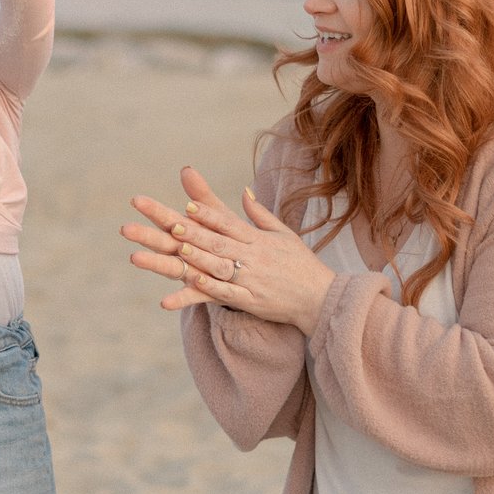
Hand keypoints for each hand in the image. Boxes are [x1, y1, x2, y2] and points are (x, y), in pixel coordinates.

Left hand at [120, 166, 333, 332]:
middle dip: (196, 233)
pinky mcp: (253, 302)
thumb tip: (244, 191)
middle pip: (220, 243)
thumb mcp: (284, 234)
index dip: (209, 215)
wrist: (321, 297)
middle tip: (173, 224)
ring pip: (222, 267)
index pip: (230, 224)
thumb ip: (260, 215)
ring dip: (200, 258)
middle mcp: (254, 258)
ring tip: (179, 249)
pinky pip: (229, 295)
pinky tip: (194, 284)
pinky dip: (211, 290)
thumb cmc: (301, 264)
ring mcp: (252, 280)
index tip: (189, 205)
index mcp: (259, 240)